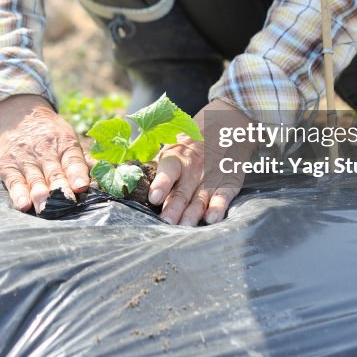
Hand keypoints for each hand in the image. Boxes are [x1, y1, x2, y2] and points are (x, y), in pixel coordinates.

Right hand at [0, 95, 90, 212]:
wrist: (16, 113)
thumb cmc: (50, 133)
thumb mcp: (68, 138)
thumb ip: (84, 160)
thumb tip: (109, 174)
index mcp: (64, 144)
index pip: (72, 160)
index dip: (77, 174)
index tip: (81, 187)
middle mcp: (45, 152)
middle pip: (54, 173)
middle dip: (61, 190)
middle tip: (67, 204)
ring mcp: (26, 160)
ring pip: (35, 180)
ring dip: (41, 195)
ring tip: (46, 209)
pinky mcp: (7, 166)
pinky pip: (14, 182)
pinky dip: (18, 194)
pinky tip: (23, 204)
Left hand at [148, 99, 254, 225]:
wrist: (224, 129)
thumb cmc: (187, 147)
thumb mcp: (171, 150)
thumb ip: (155, 168)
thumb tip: (128, 181)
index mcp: (175, 158)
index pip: (168, 170)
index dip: (161, 183)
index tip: (154, 197)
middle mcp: (193, 169)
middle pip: (182, 192)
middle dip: (173, 208)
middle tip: (166, 223)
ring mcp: (211, 178)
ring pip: (199, 199)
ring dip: (192, 214)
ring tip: (185, 227)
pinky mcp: (228, 184)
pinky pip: (223, 197)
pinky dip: (217, 208)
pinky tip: (211, 219)